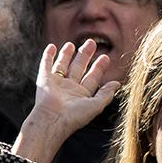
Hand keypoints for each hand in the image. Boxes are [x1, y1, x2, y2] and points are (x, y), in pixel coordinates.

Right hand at [12, 41, 119, 162]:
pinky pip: (46, 65)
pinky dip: (48, 56)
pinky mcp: (44, 80)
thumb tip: (117, 83)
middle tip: (91, 43)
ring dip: (67, 55)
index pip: (92, 78)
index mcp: (81, 95)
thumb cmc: (75, 116)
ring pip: (63, 65)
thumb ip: (106, 94)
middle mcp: (69, 89)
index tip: (105, 57)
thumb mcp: (96, 105)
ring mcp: (56, 84)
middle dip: (85, 56)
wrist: (53, 120)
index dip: (99, 68)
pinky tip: (51, 47)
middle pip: (78, 68)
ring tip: (72, 44)